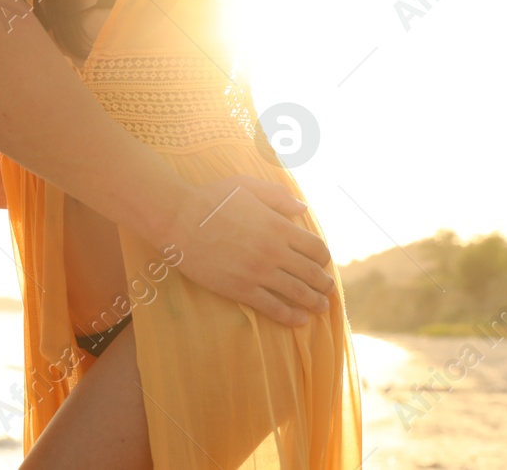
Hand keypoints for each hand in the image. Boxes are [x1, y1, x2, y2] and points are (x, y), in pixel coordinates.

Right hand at [164, 176, 334, 325]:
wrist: (178, 219)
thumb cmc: (211, 199)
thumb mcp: (246, 187)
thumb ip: (278, 196)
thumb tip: (303, 207)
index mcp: (279, 226)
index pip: (316, 248)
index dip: (324, 258)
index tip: (322, 263)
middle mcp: (274, 251)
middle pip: (312, 273)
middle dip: (324, 284)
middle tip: (328, 290)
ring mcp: (258, 272)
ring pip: (298, 293)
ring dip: (315, 303)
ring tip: (321, 308)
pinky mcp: (241, 289)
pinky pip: (273, 308)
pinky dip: (291, 316)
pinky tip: (299, 320)